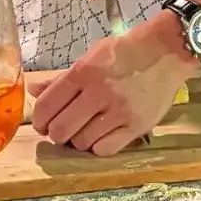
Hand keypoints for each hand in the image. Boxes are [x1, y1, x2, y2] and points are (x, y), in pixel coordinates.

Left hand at [30, 14, 194, 155]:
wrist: (166, 50)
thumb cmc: (125, 51)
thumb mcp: (90, 56)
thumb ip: (61, 78)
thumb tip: (33, 92)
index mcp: (84, 72)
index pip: (48, 105)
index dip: (39, 120)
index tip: (42, 123)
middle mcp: (99, 92)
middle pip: (61, 129)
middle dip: (56, 133)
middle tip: (61, 129)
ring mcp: (119, 111)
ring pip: (82, 142)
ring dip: (78, 139)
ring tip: (84, 129)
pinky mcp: (137, 126)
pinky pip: (105, 149)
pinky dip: (97, 146)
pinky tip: (100, 135)